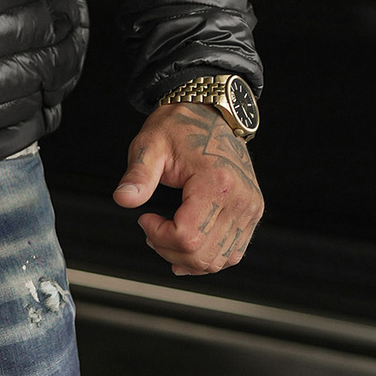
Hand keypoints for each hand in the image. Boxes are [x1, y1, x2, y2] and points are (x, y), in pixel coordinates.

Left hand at [113, 103, 263, 276]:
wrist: (209, 114)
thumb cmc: (180, 127)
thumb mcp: (151, 144)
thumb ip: (138, 174)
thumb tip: (123, 198)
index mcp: (217, 183)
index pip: (187, 236)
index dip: (159, 236)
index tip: (144, 218)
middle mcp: (241, 200)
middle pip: (202, 255)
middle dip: (169, 250)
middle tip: (151, 229)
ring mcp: (250, 209)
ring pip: (219, 261)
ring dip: (187, 259)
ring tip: (166, 235)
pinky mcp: (252, 213)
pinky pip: (233, 253)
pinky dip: (208, 258)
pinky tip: (187, 248)